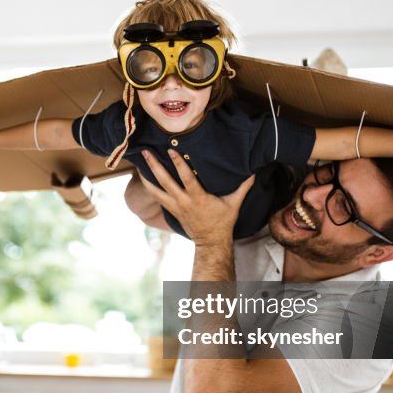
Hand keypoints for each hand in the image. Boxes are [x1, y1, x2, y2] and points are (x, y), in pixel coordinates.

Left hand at [137, 149, 255, 246]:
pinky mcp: (171, 210)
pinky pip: (156, 197)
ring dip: (147, 176)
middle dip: (155, 166)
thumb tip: (254, 171)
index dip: (178, 164)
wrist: (210, 241)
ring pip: (156, 191)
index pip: (186, 178)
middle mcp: (183, 201)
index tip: (171, 150)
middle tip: (146, 152)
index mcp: (198, 198)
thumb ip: (243, 187)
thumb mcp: (234, 204)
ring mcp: (175, 206)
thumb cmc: (222, 221)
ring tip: (139, 162)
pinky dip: (149, 186)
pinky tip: (143, 176)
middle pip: (165, 182)